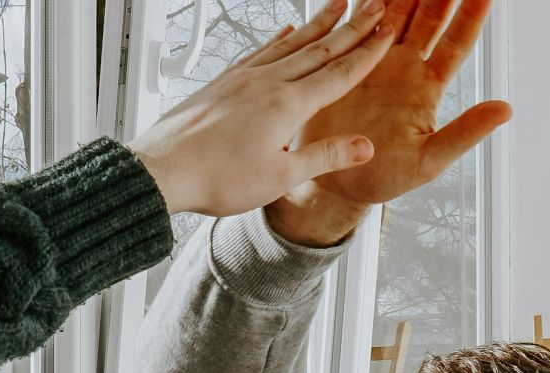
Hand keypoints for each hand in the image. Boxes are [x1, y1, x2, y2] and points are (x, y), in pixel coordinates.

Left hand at [128, 0, 395, 217]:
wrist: (162, 170)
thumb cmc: (216, 178)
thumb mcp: (280, 177)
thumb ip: (324, 156)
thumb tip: (365, 146)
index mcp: (287, 105)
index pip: (338, 73)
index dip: (367, 53)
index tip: (387, 32)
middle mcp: (267, 82)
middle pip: (319, 48)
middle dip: (352, 27)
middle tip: (375, 5)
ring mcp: (243, 78)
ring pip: (290, 43)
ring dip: (318, 23)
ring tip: (338, 5)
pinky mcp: (224, 81)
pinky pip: (259, 51)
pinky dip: (278, 38)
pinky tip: (286, 31)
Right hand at [266, 0, 509, 245]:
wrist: (336, 183)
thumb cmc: (385, 177)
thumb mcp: (429, 161)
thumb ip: (465, 133)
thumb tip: (506, 109)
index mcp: (428, 87)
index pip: (457, 42)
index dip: (472, 15)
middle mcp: (405, 67)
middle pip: (428, 17)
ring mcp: (375, 62)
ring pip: (394, 12)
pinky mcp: (346, 62)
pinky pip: (356, 25)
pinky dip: (362, 4)